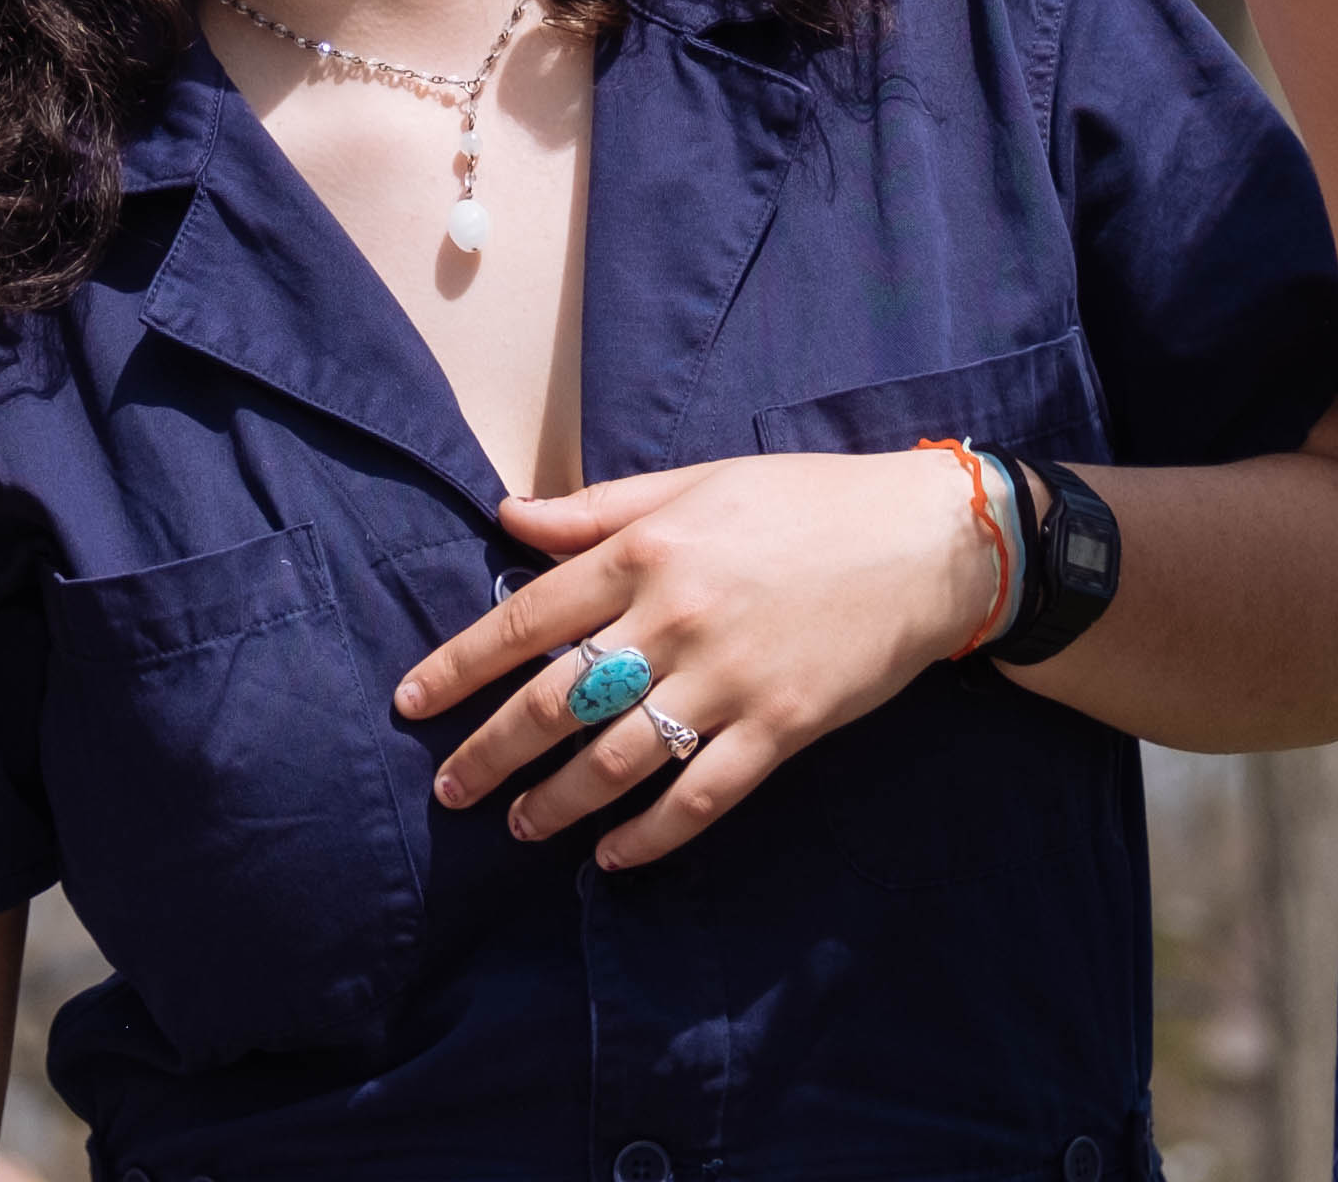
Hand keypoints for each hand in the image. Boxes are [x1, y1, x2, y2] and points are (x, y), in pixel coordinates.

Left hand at [397, 449, 1004, 866]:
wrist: (925, 542)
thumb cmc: (804, 502)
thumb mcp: (695, 482)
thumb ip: (598, 510)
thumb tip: (508, 515)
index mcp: (647, 550)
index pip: (527, 619)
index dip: (460, 667)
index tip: (412, 702)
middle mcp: (676, 618)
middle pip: (557, 700)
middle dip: (491, 753)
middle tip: (450, 790)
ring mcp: (728, 680)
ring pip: (617, 760)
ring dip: (556, 802)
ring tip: (519, 827)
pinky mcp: (780, 729)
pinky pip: (698, 798)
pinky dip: (649, 836)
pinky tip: (613, 856)